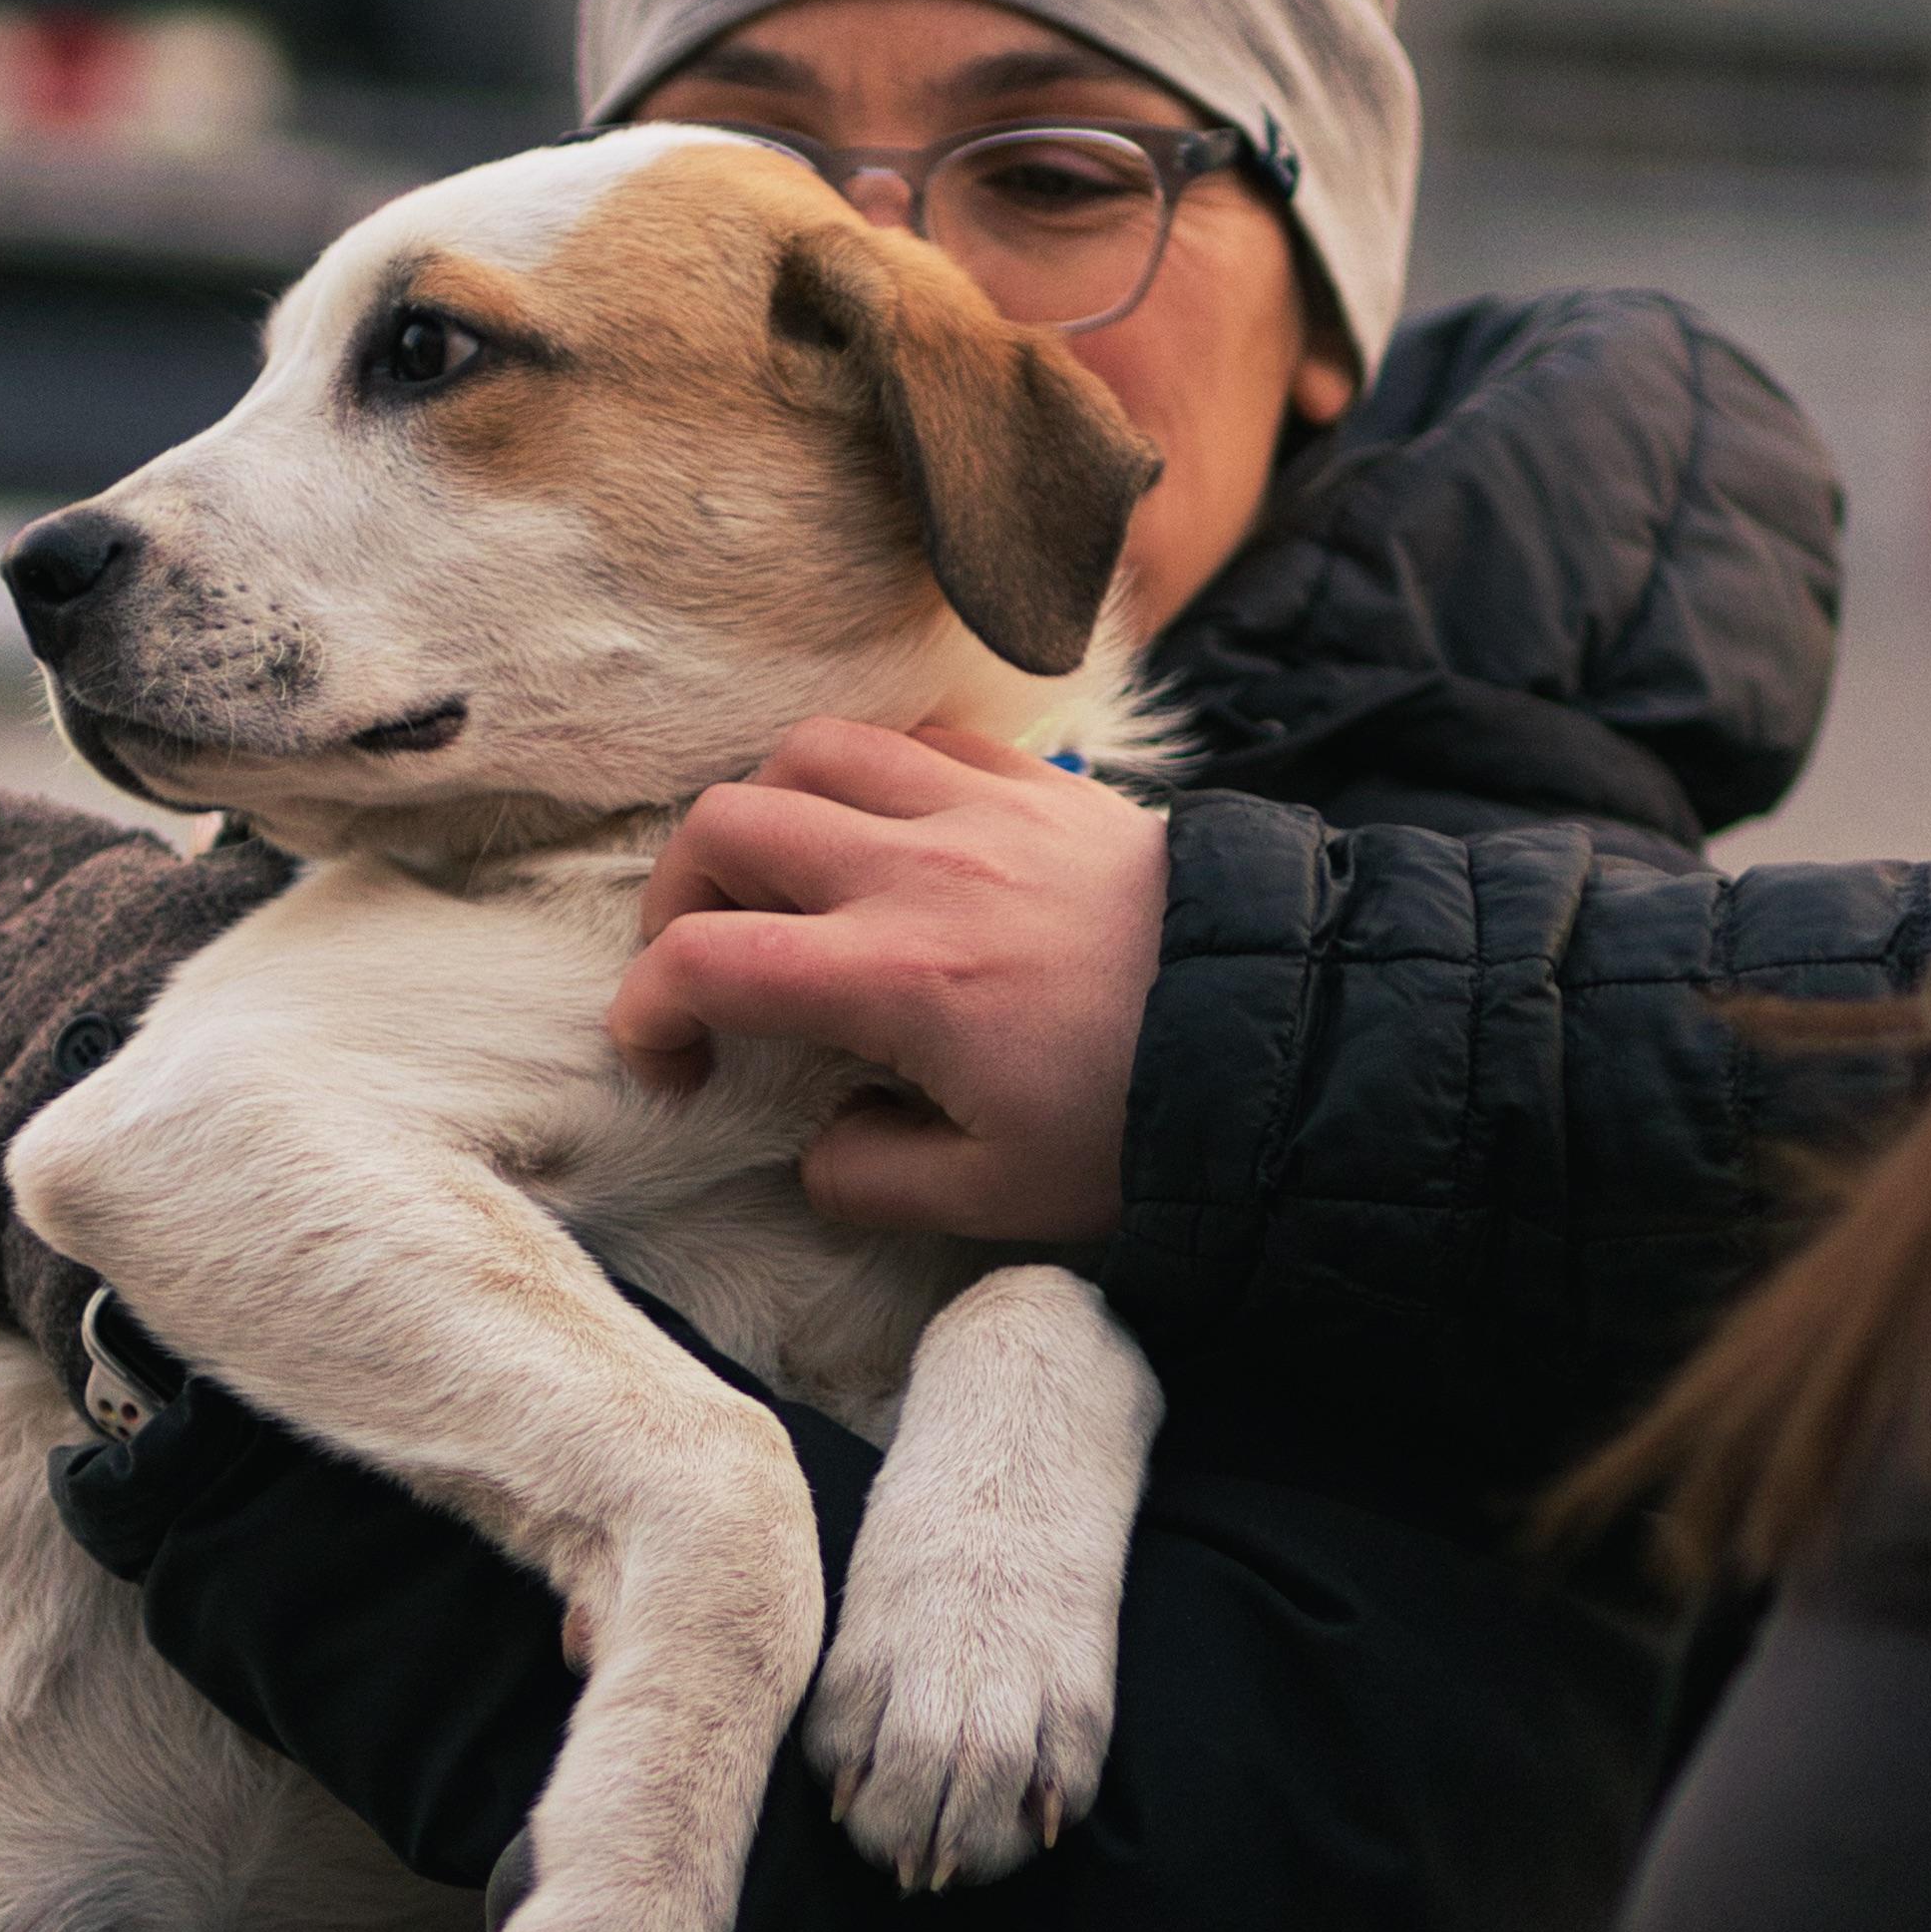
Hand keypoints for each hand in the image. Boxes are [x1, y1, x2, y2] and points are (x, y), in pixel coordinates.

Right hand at [612, 720, 1167, 1244]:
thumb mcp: (998, 1198)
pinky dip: (866, 771)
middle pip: (728, 822)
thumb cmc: (1143, 1120)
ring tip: (780, 887)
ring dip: (764, 812)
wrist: (1285, 1028)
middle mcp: (917, 872)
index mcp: (894, 979)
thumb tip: (817, 1152)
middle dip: (678, 898)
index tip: (668, 1063)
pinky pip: (912, 733)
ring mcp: (977, 810)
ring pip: (809, 748)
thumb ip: (872, 1180)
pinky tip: (880, 837)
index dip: (646, 1011)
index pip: (704, 960)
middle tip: (707, 968)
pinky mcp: (1036, 783)